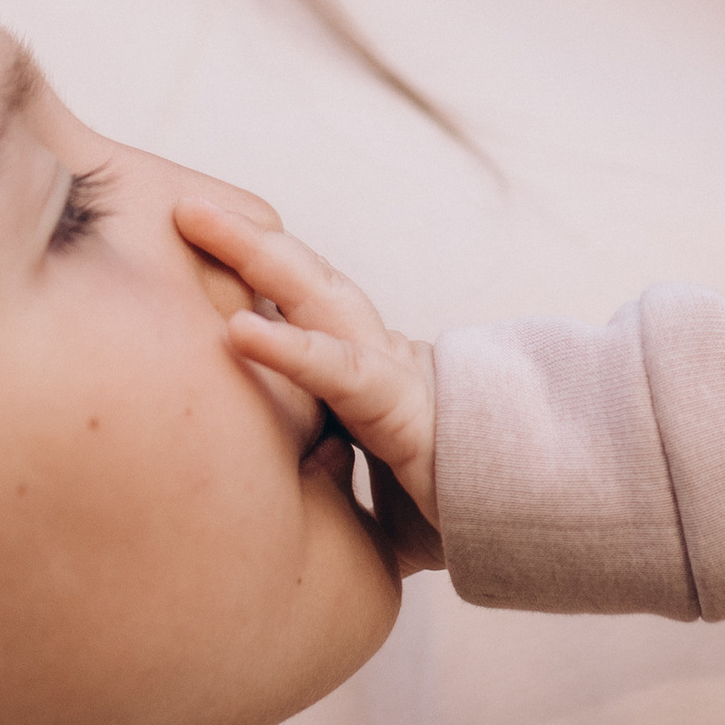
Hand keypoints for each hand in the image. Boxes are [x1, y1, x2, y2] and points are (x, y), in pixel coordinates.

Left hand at [173, 200, 443, 571]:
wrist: (545, 519)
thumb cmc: (464, 510)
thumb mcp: (377, 503)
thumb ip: (334, 491)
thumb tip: (286, 495)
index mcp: (368, 375)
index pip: (305, 312)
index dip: (253, 276)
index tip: (192, 247)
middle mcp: (379, 358)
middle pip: (303, 284)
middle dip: (241, 240)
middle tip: (178, 205)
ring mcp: (394, 373)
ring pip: (320, 298)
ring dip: (255, 255)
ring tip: (194, 220)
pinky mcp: (406, 408)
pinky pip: (341, 373)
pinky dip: (288, 349)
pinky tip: (237, 330)